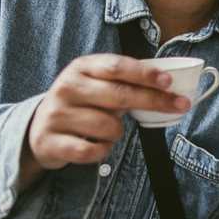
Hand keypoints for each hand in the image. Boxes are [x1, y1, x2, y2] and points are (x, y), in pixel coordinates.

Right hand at [18, 55, 189, 188]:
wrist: (38, 129)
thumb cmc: (80, 103)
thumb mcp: (96, 83)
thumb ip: (124, 81)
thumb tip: (167, 86)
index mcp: (81, 67)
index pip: (116, 67)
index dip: (144, 74)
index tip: (168, 82)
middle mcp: (67, 87)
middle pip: (119, 95)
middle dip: (154, 101)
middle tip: (180, 105)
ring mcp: (57, 115)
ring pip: (110, 127)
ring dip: (118, 132)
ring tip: (107, 129)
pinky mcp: (52, 142)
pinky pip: (94, 151)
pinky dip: (103, 150)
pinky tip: (96, 144)